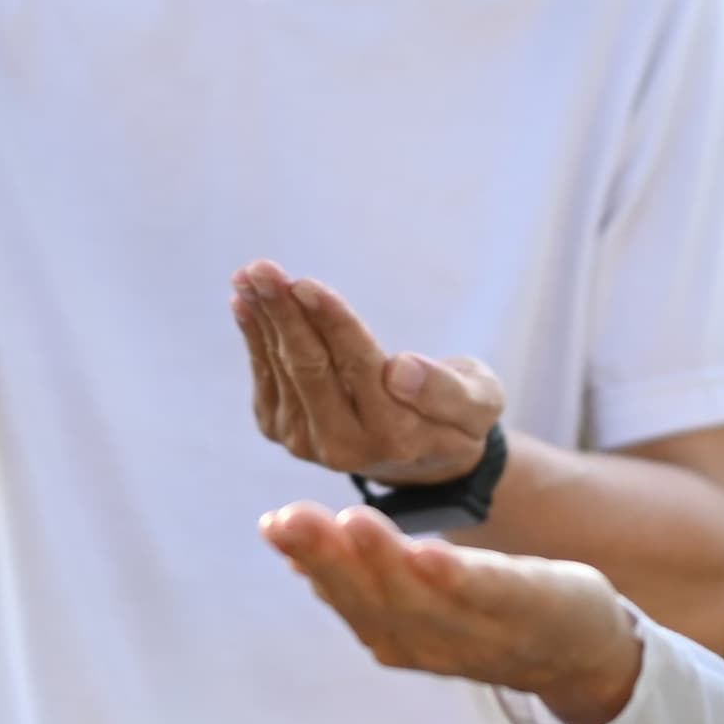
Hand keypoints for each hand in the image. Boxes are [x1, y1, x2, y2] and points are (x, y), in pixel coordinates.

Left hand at [231, 264, 505, 486]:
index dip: (331, 323)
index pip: (359, 367)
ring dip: (264, 316)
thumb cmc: (457, 413)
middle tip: (263, 268)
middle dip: (285, 313)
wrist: (421, 454)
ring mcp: (307, 442)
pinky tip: (244, 300)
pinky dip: (253, 335)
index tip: (305, 285)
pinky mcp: (282, 431)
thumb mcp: (478, 403)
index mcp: (396, 435)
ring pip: (282, 367)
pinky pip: (265, 375)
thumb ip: (446, 392)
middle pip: (310, 368)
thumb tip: (400, 370)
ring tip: (252, 274)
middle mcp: (345, 445)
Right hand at [261, 502, 642, 723]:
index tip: (272, 525)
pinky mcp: (527, 608)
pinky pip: (486, 596)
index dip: (309, 561)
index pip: (347, 596)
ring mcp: (479, 630)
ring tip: (350, 522)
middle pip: (373, 599)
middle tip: (289, 520)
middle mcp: (430, 640)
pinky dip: (455, 581)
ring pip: (421, 598)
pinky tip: (427, 552)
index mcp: (398, 634)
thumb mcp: (415, 598)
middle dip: (328, 559)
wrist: (578, 651)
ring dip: (382, 563)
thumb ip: (357, 576)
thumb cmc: (484, 613)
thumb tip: (289, 544)